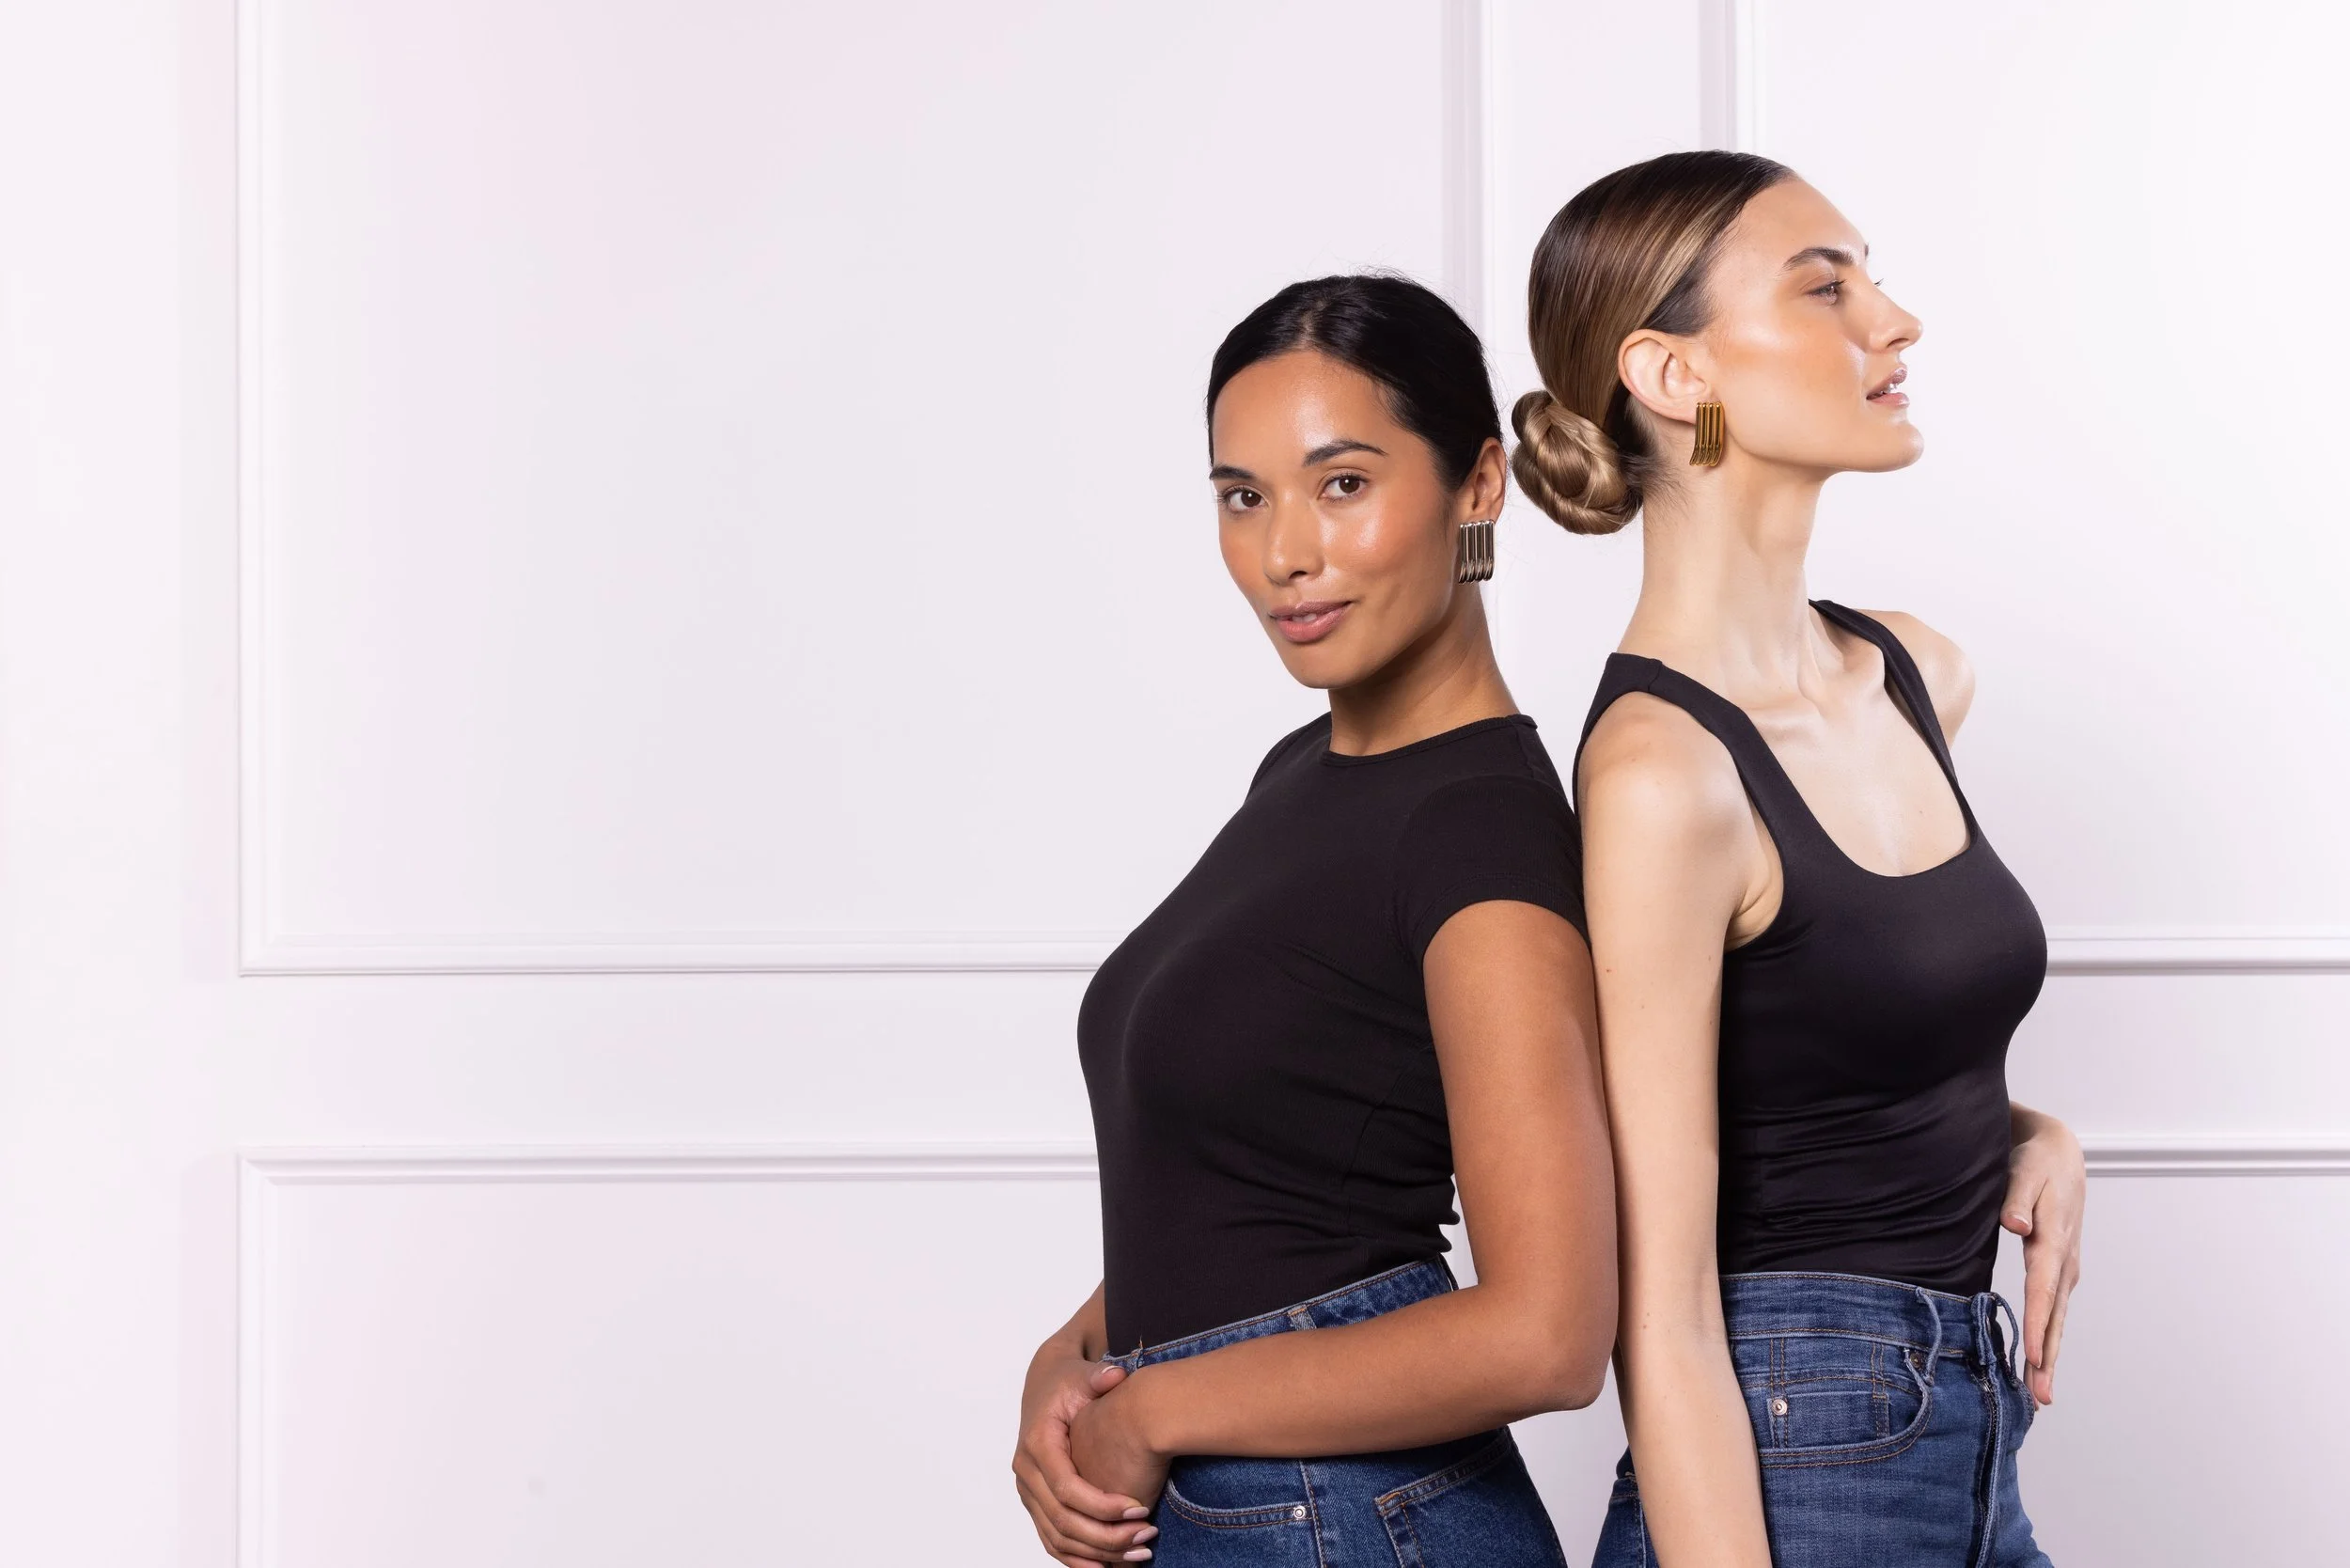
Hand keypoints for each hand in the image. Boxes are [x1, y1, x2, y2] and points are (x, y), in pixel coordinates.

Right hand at [1013, 1347, 1156, 1564]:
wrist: (1046, 1384)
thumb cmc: (1068, 1381)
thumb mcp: (1083, 1374)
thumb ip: (1099, 1376)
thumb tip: (1115, 1375)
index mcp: (1037, 1443)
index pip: (1066, 1488)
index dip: (1102, 1505)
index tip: (1140, 1509)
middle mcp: (1027, 1472)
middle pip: (1062, 1520)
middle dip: (1106, 1536)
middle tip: (1147, 1537)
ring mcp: (1028, 1491)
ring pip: (1057, 1537)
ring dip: (1097, 1553)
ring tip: (1139, 1554)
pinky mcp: (1035, 1502)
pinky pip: (1052, 1540)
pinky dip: (1079, 1559)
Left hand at [2001, 1112, 2084, 1405]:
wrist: (2059, 1152)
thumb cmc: (2036, 1160)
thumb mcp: (2024, 1168)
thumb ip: (2016, 1196)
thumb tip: (2016, 1226)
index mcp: (2054, 1238)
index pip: (2042, 1287)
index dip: (2036, 1322)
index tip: (2030, 1355)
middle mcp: (2064, 1260)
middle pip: (2054, 1316)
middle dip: (2046, 1357)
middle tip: (2038, 1399)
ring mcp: (2065, 1268)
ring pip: (2055, 1319)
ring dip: (2047, 1357)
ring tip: (2038, 1395)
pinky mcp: (2059, 1271)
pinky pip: (2052, 1312)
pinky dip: (2046, 1339)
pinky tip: (2037, 1363)